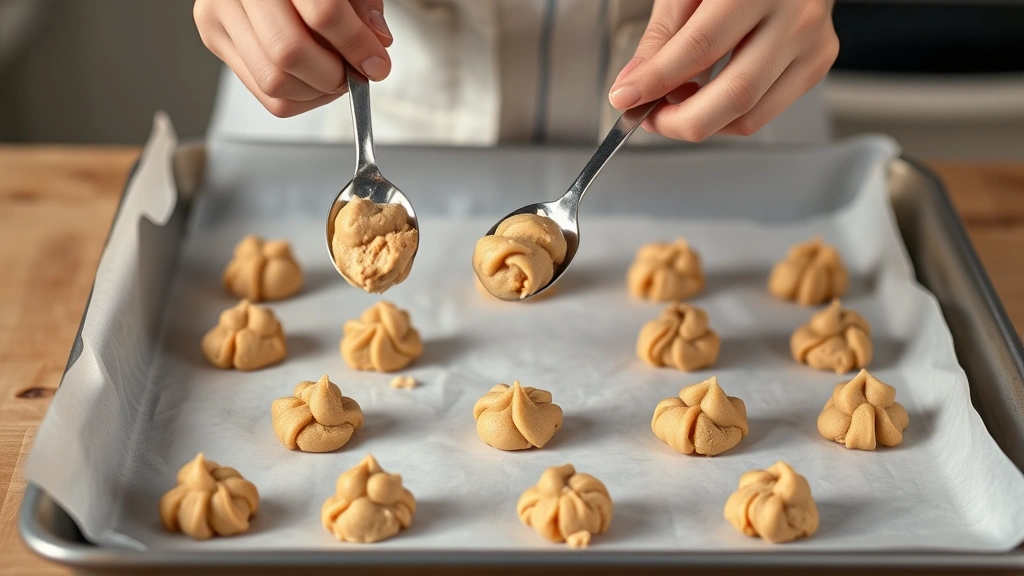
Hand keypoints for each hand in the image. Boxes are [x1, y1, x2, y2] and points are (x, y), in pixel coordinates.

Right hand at [194, 0, 392, 117]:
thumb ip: (362, 5)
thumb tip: (377, 44)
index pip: (323, 14)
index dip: (357, 45)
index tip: (378, 64)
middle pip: (290, 53)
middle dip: (334, 75)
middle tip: (355, 73)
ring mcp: (218, 14)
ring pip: (274, 81)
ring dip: (317, 92)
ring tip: (335, 74)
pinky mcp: (214, 37)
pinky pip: (264, 94)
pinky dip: (300, 97)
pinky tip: (313, 80)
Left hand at [609, 0, 838, 140]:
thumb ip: (661, 37)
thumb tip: (633, 85)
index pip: (701, 47)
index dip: (657, 80)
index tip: (625, 97)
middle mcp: (795, 15)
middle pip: (735, 95)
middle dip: (680, 120)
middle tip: (649, 117)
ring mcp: (812, 42)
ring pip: (750, 115)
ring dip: (701, 122)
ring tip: (674, 104)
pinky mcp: (816, 63)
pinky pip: (763, 113)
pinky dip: (725, 118)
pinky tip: (705, 98)